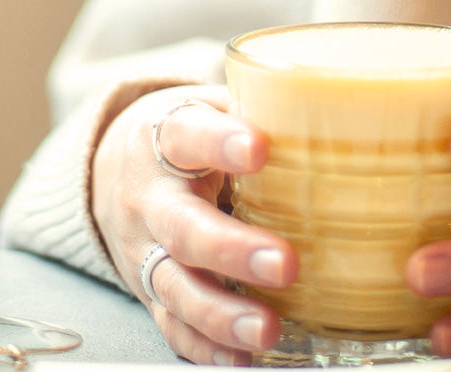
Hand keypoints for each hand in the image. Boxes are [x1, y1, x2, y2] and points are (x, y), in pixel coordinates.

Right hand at [91, 86, 296, 363]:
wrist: (115, 169)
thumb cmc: (187, 135)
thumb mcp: (208, 106)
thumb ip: (258, 107)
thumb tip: (336, 104)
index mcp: (165, 138)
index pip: (188, 135)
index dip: (220, 142)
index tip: (259, 148)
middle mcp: (150, 198)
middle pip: (184, 228)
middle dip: (233, 251)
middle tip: (285, 263)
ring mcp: (146, 251)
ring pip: (177, 288)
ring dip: (223, 314)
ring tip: (269, 328)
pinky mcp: (150, 293)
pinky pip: (173, 326)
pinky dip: (207, 347)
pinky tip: (243, 358)